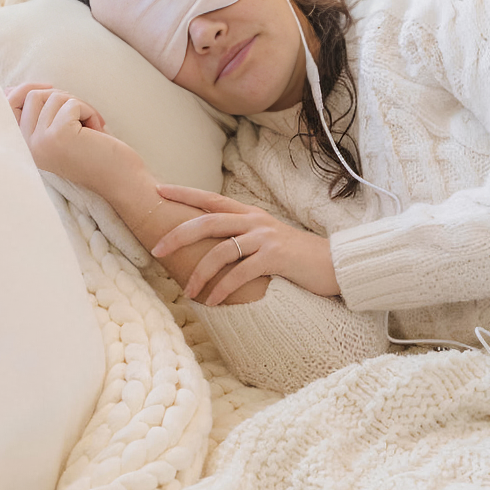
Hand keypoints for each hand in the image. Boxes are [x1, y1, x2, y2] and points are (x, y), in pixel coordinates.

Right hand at [7, 82, 144, 193]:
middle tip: (82, 115)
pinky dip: (89, 112)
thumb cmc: (94, 153)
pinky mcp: (58, 135)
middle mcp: (27, 146)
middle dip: (62, 97)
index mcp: (25, 146)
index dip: (24, 89)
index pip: (5, 106)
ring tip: (90, 127)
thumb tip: (7, 90)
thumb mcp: (57, 133)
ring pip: (53, 97)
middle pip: (32, 95)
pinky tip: (96, 132)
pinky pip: (72, 104)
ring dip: (79, 105)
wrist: (120, 180)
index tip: (49, 89)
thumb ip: (37, 115)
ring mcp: (41, 141)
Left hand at [151, 184, 340, 305]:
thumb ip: (242, 238)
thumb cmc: (296, 257)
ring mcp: (265, 238)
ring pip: (221, 251)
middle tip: (156, 249)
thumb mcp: (266, 240)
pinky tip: (213, 301)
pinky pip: (240, 273)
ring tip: (188, 291)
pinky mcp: (275, 257)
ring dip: (200, 273)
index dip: (184, 193)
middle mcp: (255, 221)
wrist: (333, 264)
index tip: (159, 189)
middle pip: (208, 221)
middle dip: (178, 235)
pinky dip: (223, 288)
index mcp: (250, 214)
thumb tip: (212, 248)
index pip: (210, 198)